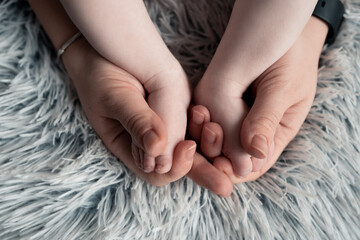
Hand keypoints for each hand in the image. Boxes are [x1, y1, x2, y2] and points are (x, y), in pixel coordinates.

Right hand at [60, 38, 233, 194]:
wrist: (100, 53)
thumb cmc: (100, 75)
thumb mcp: (113, 97)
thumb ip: (136, 121)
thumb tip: (158, 148)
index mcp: (130, 148)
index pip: (156, 172)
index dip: (175, 167)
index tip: (187, 146)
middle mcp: (150, 142)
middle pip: (179, 166)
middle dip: (203, 172)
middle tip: (226, 184)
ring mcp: (164, 126)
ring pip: (190, 145)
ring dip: (206, 145)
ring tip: (216, 131)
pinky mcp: (175, 109)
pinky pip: (193, 123)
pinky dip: (202, 123)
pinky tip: (207, 113)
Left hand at [189, 16, 328, 182]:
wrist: (281, 35)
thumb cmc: (292, 61)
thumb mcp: (285, 89)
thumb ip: (267, 120)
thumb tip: (255, 153)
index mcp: (272, 138)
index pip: (249, 168)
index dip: (232, 172)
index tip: (220, 163)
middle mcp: (248, 133)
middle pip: (225, 159)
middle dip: (213, 153)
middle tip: (212, 130)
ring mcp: (231, 119)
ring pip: (210, 142)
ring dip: (202, 135)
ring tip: (204, 115)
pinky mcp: (216, 104)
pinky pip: (203, 121)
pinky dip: (198, 120)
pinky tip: (198, 109)